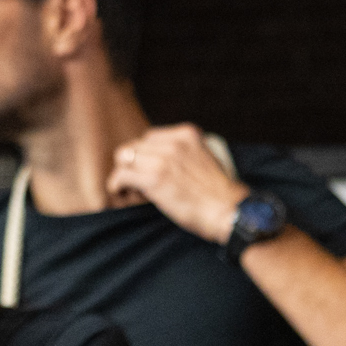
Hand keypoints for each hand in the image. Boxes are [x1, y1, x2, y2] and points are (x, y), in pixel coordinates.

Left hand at [106, 124, 254, 245]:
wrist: (228, 211)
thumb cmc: (220, 195)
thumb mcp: (206, 159)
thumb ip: (186, 154)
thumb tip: (164, 163)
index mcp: (187, 134)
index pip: (151, 137)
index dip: (146, 155)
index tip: (149, 170)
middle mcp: (174, 142)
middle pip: (136, 145)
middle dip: (134, 163)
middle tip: (139, 182)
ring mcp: (163, 159)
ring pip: (124, 157)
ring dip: (124, 173)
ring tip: (131, 188)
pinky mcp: (154, 179)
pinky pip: (121, 175)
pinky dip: (117, 184)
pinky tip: (121, 192)